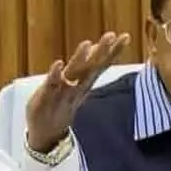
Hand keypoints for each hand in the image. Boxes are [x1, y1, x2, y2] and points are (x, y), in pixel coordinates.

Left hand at [25, 32, 130, 150]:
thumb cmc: (58, 106)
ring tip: (87, 44)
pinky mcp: (45, 98)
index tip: (125, 36)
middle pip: (91, 67)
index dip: (112, 51)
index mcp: (82, 84)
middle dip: (102, 52)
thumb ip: (84, 68)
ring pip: (74, 74)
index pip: (100, 65)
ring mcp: (61, 92)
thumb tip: (95, 47)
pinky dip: (55, 74)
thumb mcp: (73, 87)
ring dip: (80, 59)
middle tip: (113, 35)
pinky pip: (51, 84)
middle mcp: (75, 87)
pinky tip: (58, 63)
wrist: (45, 134)